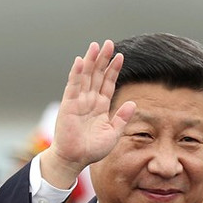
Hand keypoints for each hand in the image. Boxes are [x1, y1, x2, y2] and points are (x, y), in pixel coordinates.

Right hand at [41, 39, 136, 187]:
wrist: (75, 159)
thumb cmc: (92, 149)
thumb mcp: (113, 133)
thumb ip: (122, 118)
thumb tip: (133, 103)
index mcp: (101, 106)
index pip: (108, 83)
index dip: (113, 70)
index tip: (121, 56)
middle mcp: (89, 100)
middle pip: (97, 75)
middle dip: (103, 59)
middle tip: (109, 43)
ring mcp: (78, 101)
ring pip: (85, 76)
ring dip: (90, 61)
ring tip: (96, 46)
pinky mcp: (68, 105)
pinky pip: (73, 86)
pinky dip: (76, 73)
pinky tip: (81, 61)